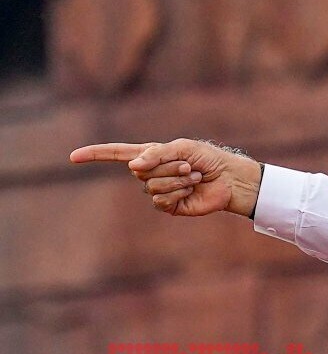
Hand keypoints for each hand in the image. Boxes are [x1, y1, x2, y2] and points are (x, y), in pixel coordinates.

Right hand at [70, 139, 262, 216]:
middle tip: (188, 166)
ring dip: (175, 180)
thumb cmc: (207, 158)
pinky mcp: (169, 206)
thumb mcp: (182, 148)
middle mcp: (150, 173)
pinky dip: (178, 193)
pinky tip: (191, 190)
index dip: (95, 155)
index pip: (116, 154)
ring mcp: (158, 190)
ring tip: (193, 177)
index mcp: (150, 155)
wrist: (228, 179)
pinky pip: (161, 201)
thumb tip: (133, 166)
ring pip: (152, 187)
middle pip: (140, 171)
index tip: (73, 157)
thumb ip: (156, 154)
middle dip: (167, 166)